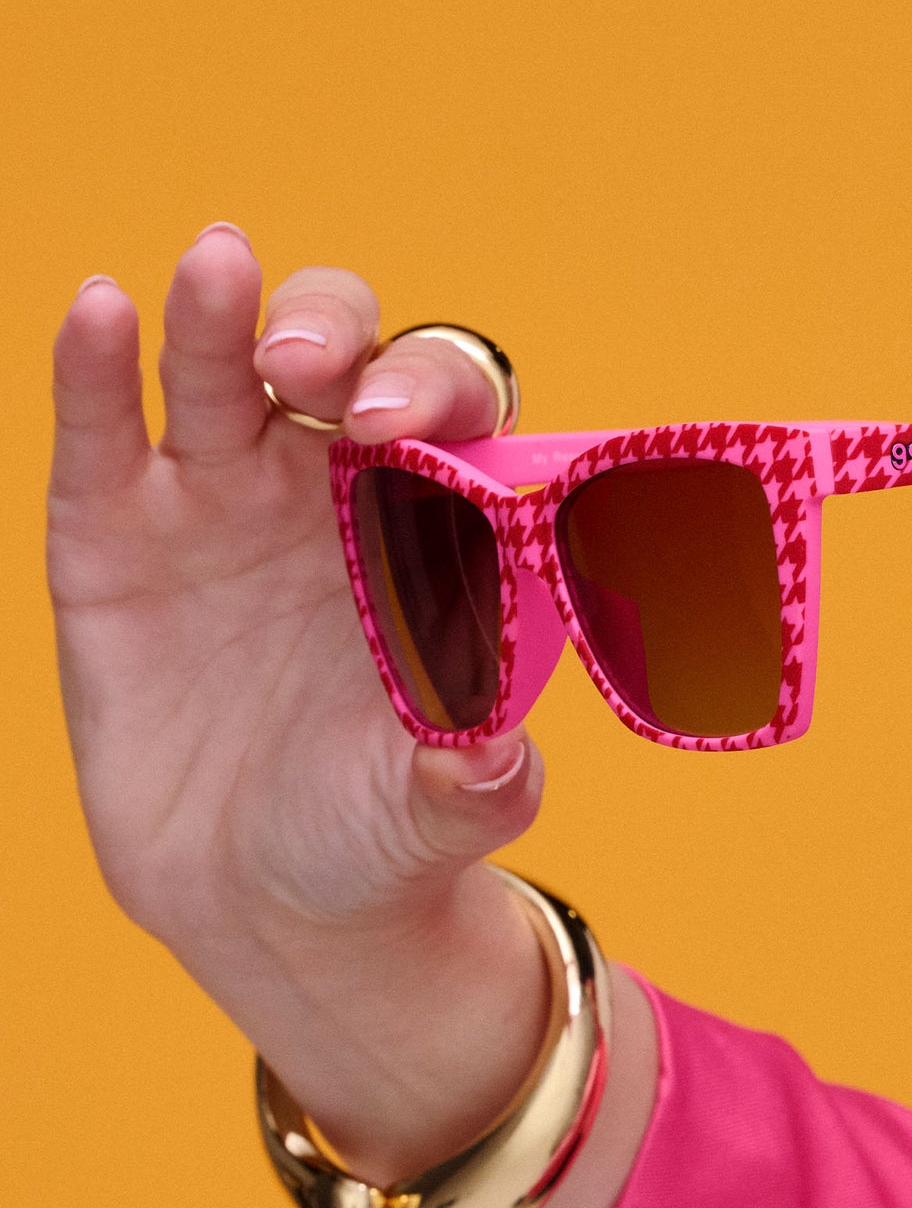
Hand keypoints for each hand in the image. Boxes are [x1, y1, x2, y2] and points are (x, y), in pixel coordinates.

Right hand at [48, 226, 656, 1207]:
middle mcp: (340, 512)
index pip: (461, 430)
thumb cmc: (388, 858)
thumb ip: (471, 780)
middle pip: (351, 375)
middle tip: (333, 384)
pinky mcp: (121, 553)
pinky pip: (110, 443)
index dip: (451, 405)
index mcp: (439, 551)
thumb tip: (513, 762)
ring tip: (211, 293)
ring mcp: (226, 519)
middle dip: (348, 349)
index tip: (428, 432)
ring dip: (225, 325)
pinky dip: (104, 380)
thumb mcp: (438, 823)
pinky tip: (101, 318)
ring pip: (223, 384)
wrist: (281, 914)